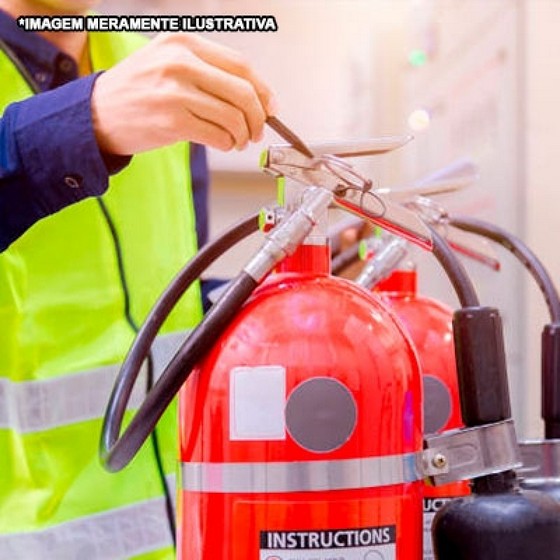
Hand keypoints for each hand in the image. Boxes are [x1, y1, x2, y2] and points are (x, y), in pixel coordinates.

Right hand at [91, 33, 275, 153]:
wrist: (95, 114)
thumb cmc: (136, 91)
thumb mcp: (167, 63)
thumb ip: (206, 71)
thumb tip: (252, 95)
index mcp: (183, 43)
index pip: (241, 66)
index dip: (263, 90)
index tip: (271, 108)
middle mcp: (180, 62)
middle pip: (243, 91)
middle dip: (258, 117)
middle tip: (256, 132)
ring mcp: (175, 91)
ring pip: (233, 117)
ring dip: (242, 135)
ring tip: (237, 141)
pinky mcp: (171, 120)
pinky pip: (217, 135)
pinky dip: (227, 144)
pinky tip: (222, 144)